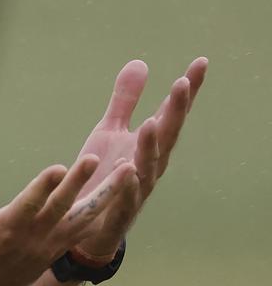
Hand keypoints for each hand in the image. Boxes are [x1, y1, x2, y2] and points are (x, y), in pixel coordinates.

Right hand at [0, 155, 136, 285]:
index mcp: (7, 228)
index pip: (29, 205)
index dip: (44, 187)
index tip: (59, 168)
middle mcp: (33, 238)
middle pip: (61, 208)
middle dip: (79, 184)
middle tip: (95, 158)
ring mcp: (49, 245)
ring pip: (84, 219)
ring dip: (106, 196)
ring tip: (128, 172)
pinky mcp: (57, 249)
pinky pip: (85, 229)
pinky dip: (103, 211)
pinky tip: (121, 192)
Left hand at [71, 57, 207, 259]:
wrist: (85, 222)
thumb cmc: (102, 173)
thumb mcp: (110, 130)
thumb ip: (125, 101)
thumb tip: (141, 62)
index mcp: (149, 144)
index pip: (171, 113)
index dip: (186, 90)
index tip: (200, 62)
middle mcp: (149, 164)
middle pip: (167, 135)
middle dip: (175, 110)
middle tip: (182, 83)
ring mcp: (136, 188)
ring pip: (148, 165)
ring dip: (151, 145)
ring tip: (151, 122)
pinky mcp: (117, 209)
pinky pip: (124, 196)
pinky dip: (126, 183)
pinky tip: (126, 168)